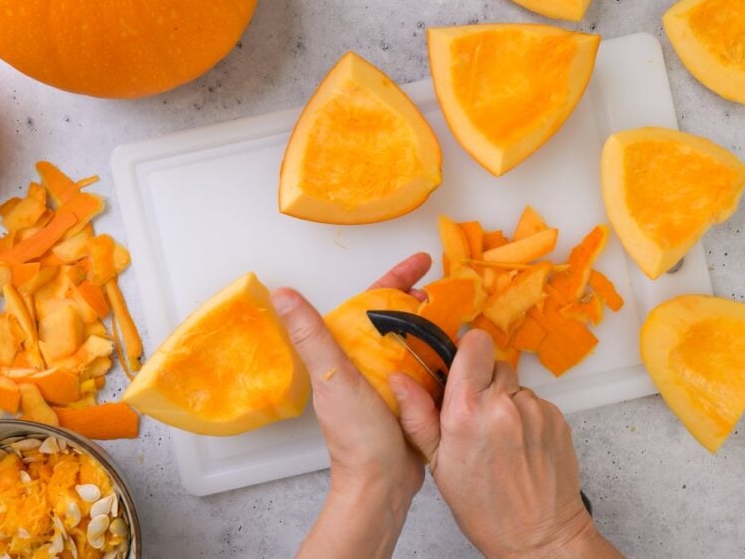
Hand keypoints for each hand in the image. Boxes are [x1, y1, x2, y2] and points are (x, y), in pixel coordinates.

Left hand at [273, 253, 431, 558]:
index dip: (396, 279)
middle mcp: (367, 363)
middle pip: (398, 319)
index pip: (372, 302)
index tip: (421, 262)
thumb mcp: (333, 378)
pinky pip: (432, 368)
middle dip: (422, 300)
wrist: (382, 484)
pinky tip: (462, 350)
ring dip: (437, 326)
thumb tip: (282, 296)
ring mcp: (391, 381)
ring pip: (418, 341)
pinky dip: (446, 356)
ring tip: (459, 316)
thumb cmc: (356, 437)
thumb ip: (311, 335)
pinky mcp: (412, 399)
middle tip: (446, 290)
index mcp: (346, 352)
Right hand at [391, 330, 623, 558]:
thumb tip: (399, 381)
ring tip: (499, 438)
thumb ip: (418, 417)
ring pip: (515, 384)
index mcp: (467, 412)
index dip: (465, 351)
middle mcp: (504, 404)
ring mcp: (535, 410)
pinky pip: (535, 403)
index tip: (459, 367)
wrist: (540, 537)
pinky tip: (519, 445)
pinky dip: (526, 417)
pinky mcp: (558, 418)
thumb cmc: (487, 510)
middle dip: (482, 381)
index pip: (473, 343)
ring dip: (505, 401)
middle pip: (493, 362)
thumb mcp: (439, 467)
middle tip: (475, 415)